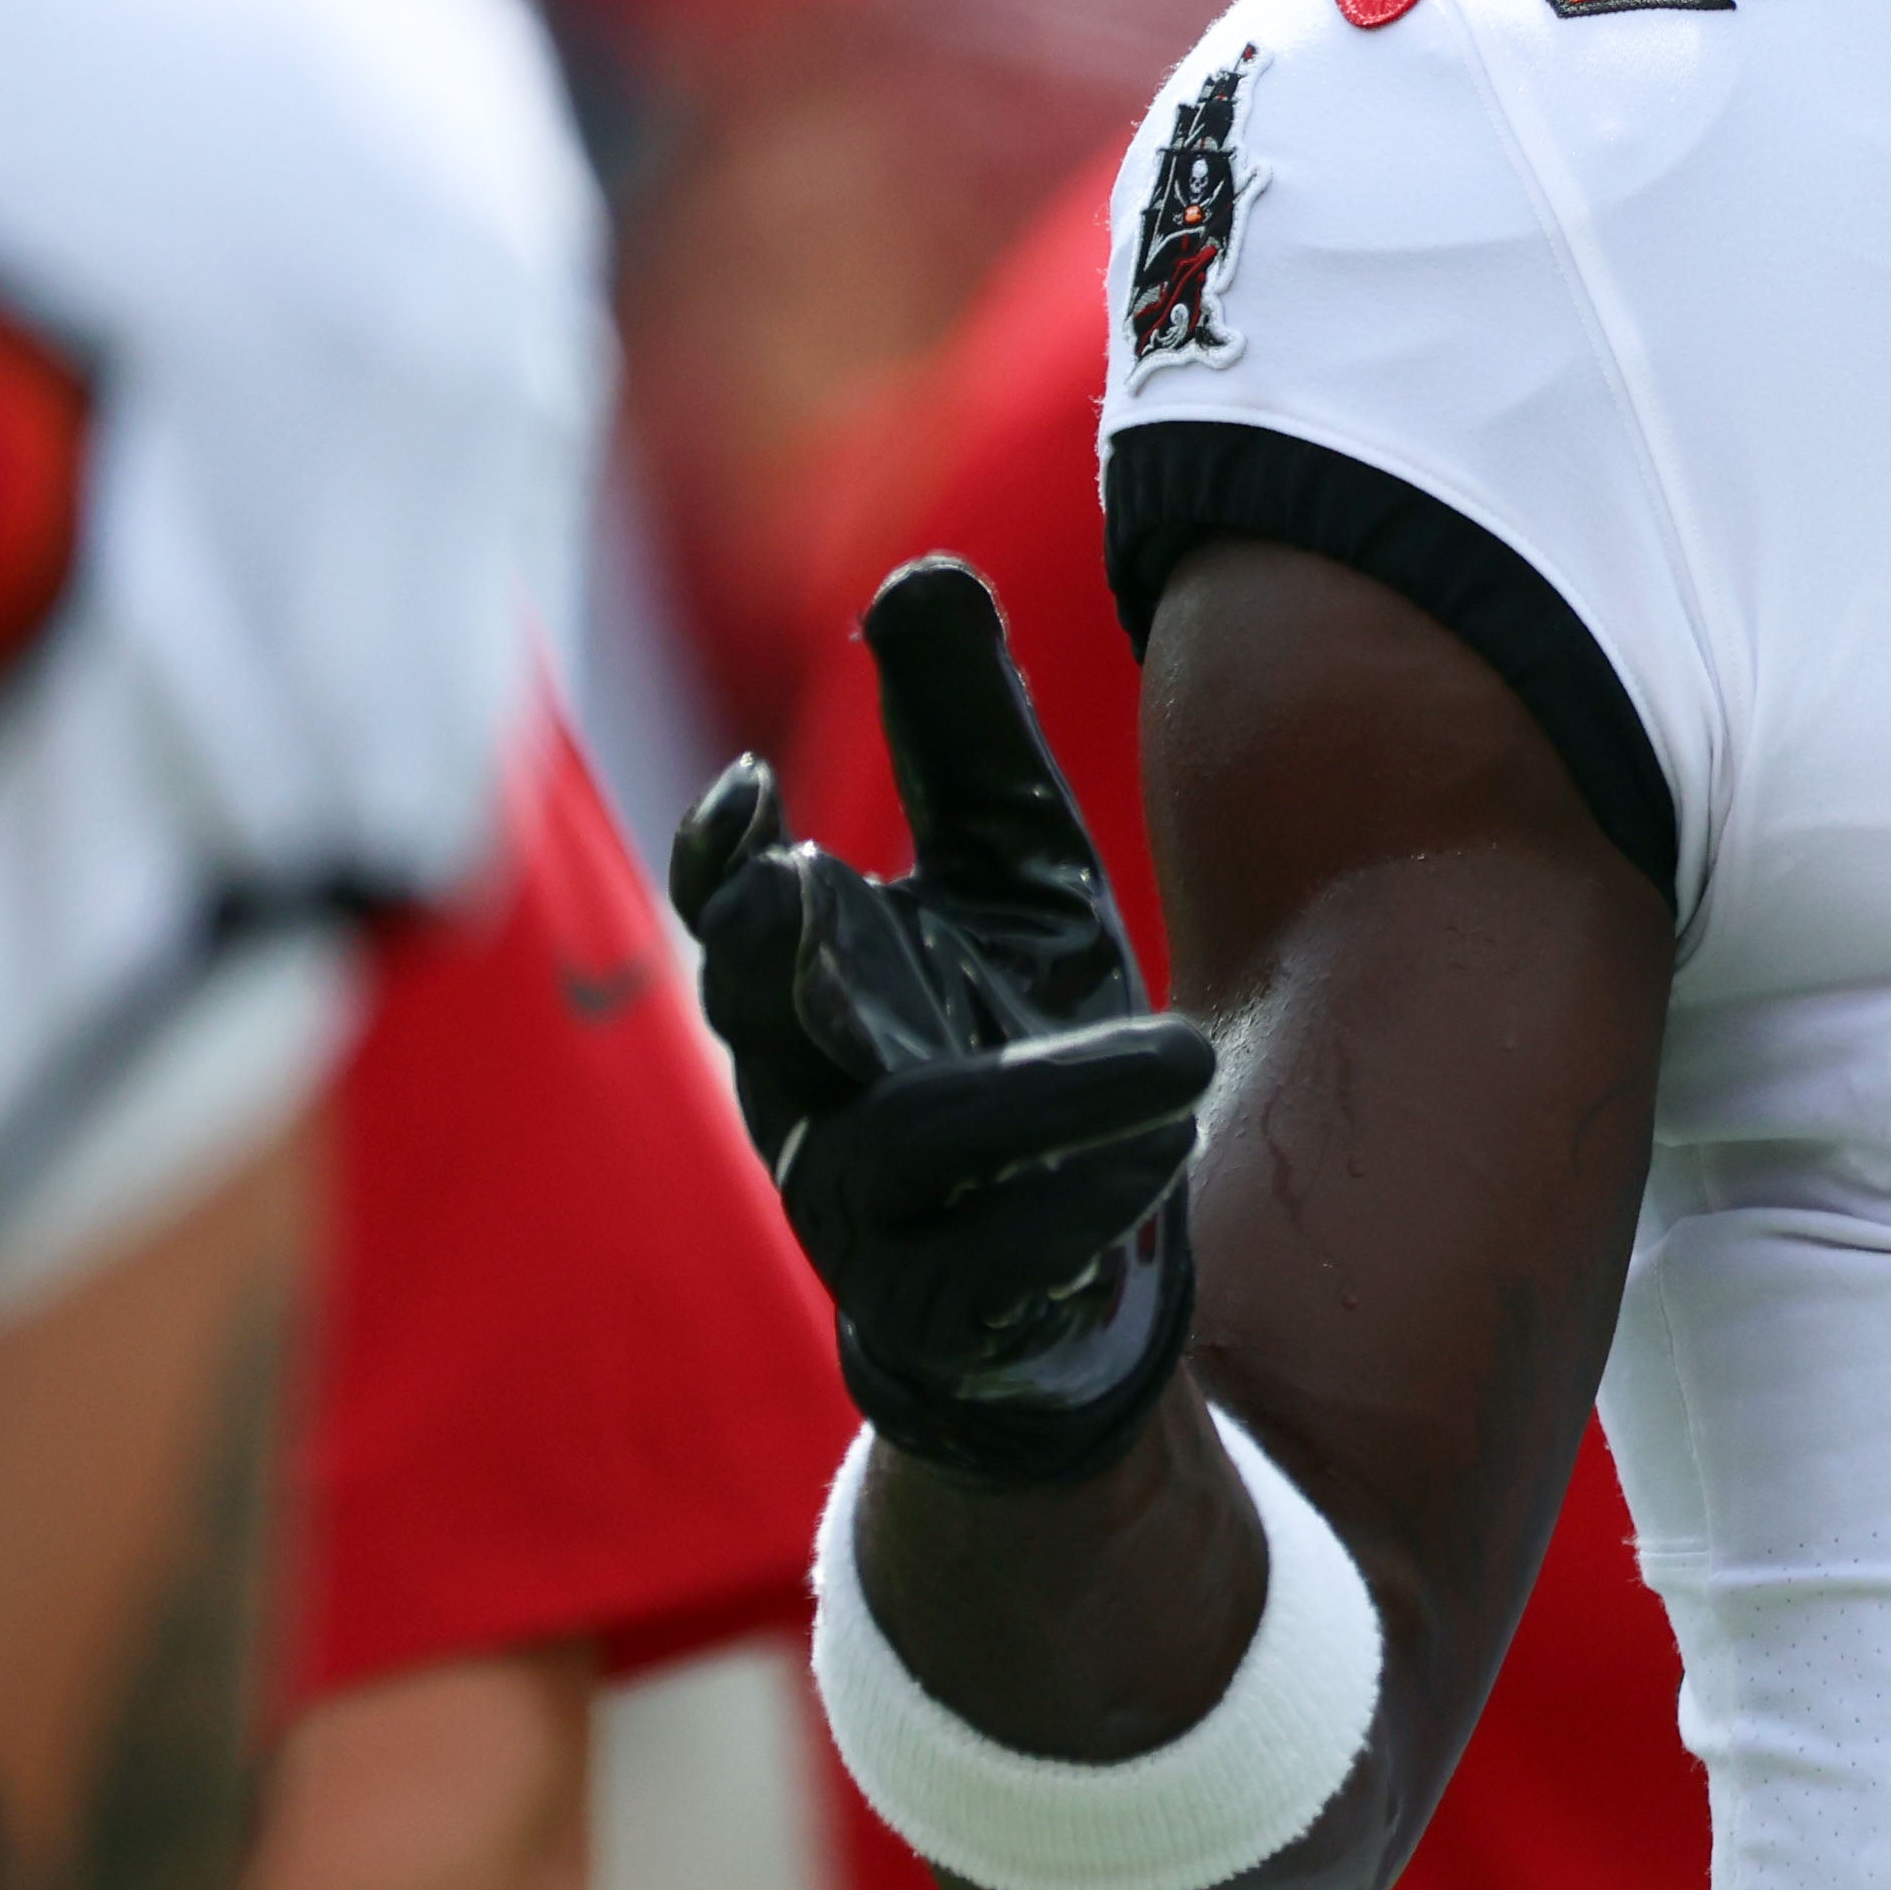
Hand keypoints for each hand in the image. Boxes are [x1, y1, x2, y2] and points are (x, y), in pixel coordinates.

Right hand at [674, 557, 1213, 1489]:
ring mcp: (872, 1222)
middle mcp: (817, 1100)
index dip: (719, 858)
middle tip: (807, 877)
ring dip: (1035, 1095)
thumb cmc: (1023, 1049)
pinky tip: (1170, 1143)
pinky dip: (1086, 1195)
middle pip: (759, 1024)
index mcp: (822, 991)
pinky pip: (995, 1263)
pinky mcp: (948, 1317)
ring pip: (894, 1151)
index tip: (754, 787)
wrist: (1072, 1281)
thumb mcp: (1017, 880)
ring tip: (1171, 1054)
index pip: (729, 914)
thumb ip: (967, 742)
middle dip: (766, 955)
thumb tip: (919, 572)